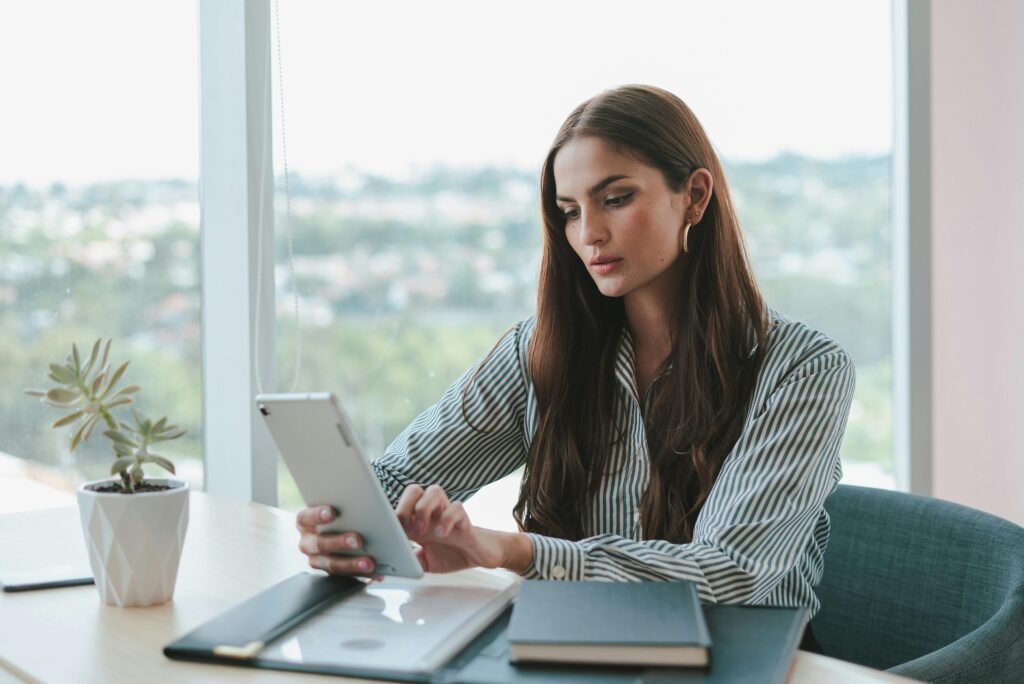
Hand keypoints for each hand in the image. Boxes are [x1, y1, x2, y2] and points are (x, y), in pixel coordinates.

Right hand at [296, 505, 375, 575]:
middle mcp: (307, 542)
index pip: (306, 517)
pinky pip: (346, 575)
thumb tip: (363, 502)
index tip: (331, 512)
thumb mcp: (338, 505)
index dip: (317, 515)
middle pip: (320, 544)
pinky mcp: (331, 572)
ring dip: (352, 564)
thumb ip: (344, 504)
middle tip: (358, 540)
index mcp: (305, 521)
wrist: (340, 525)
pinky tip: (377, 571)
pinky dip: (362, 573)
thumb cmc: (339, 512)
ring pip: (332, 564)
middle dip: (339, 542)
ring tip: (369, 562)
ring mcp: (317, 559)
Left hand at [395, 484, 531, 573]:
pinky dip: (447, 519)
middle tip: (406, 527)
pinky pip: (457, 508)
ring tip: (423, 530)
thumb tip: (393, 565)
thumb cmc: (452, 554)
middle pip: (414, 490)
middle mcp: (432, 512)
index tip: (389, 532)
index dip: (392, 514)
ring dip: (424, 508)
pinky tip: (442, 533)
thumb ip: (410, 561)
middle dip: (406, 505)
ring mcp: (448, 513)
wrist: (480, 555)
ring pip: (434, 491)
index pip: (400, 504)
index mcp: (419, 520)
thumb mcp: (425, 563)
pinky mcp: (464, 520)